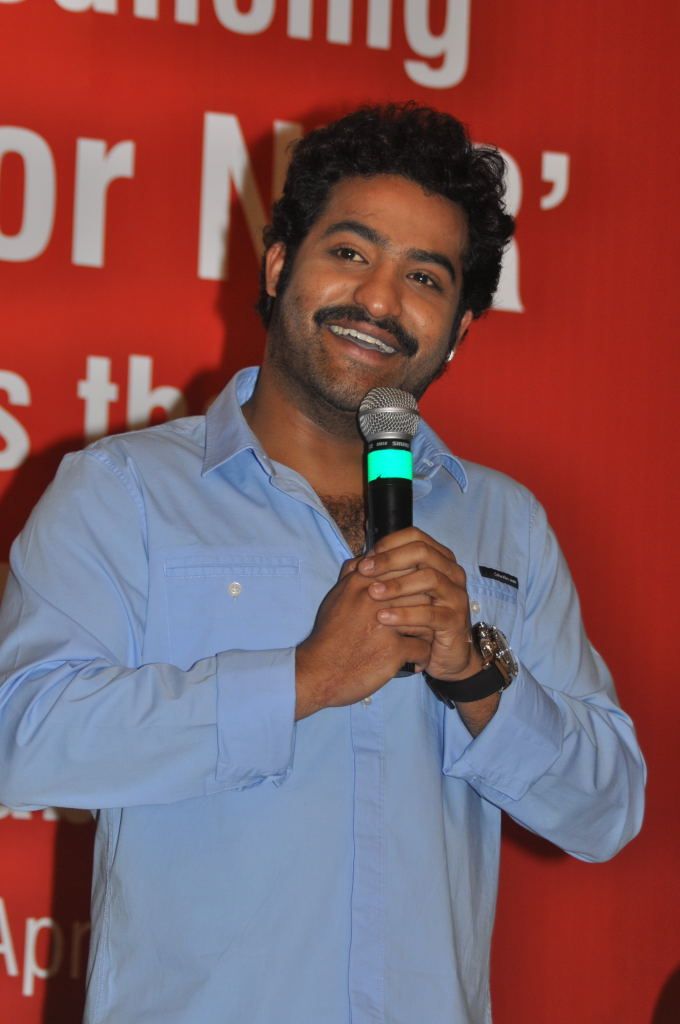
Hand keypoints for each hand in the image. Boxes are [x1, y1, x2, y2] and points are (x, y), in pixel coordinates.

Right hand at [295, 557, 430, 719]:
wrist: (317, 672)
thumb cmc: (329, 635)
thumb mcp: (336, 598)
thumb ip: (352, 575)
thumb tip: (366, 558)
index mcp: (362, 582)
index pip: (404, 569)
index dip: (416, 583)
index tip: (417, 596)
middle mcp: (375, 599)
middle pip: (420, 591)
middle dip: (427, 606)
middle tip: (429, 618)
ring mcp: (386, 625)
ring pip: (427, 618)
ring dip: (428, 630)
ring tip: (425, 639)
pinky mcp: (393, 650)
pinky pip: (423, 649)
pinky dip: (423, 657)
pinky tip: (416, 661)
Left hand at [356, 527, 482, 681]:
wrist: (443, 655)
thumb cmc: (418, 620)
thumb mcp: (401, 595)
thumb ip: (386, 576)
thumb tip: (356, 561)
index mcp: (439, 559)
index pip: (416, 536)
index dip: (389, 544)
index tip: (365, 559)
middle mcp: (452, 573)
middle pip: (423, 552)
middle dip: (390, 560)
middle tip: (365, 571)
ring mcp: (456, 595)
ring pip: (430, 579)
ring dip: (397, 585)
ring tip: (372, 593)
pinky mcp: (455, 621)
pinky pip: (431, 613)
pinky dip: (405, 614)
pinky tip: (383, 618)